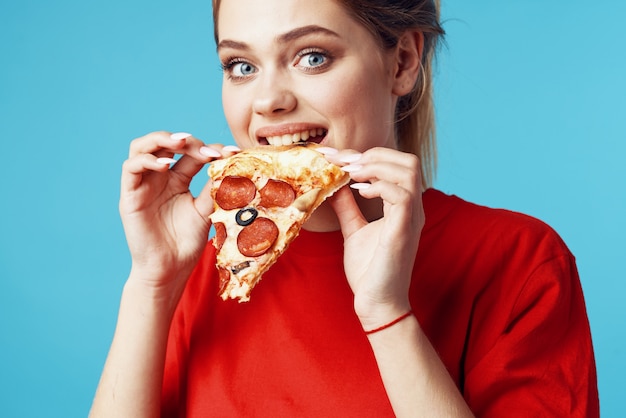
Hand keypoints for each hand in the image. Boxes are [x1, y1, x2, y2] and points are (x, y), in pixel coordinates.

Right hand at [119, 131, 235, 293]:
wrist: (169, 269)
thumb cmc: (186, 243)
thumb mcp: (205, 211)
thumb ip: (213, 189)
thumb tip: (231, 165)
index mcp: (179, 179)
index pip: (192, 154)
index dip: (211, 148)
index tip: (233, 152)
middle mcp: (160, 178)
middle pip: (166, 143)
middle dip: (187, 141)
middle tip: (207, 150)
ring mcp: (143, 184)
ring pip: (142, 147)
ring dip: (162, 139)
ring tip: (182, 143)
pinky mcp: (130, 195)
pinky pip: (131, 167)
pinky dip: (147, 160)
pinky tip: (166, 166)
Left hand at [326, 147, 424, 328]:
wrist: (376, 303)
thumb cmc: (369, 270)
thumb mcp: (354, 230)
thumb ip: (346, 206)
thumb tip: (334, 184)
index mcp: (403, 206)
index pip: (394, 164)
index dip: (364, 154)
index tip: (333, 156)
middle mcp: (412, 208)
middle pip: (408, 160)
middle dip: (373, 154)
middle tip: (344, 164)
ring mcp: (411, 218)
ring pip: (408, 171)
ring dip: (375, 166)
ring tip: (351, 175)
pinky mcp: (404, 230)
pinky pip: (402, 195)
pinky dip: (379, 186)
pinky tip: (359, 192)